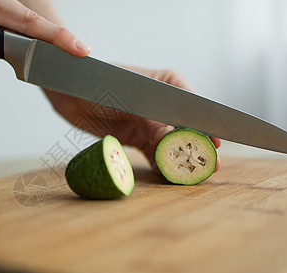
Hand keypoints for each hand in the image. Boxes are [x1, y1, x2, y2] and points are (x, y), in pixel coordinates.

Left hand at [44, 67, 220, 173]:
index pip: (194, 108)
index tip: (216, 145)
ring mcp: (151, 123)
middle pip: (185, 129)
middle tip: (208, 167)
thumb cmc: (101, 82)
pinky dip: (160, 165)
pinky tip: (168, 175)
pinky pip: (153, 154)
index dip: (206, 127)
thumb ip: (153, 122)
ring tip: (191, 175)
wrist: (70, 91)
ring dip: (179, 160)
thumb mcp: (130, 101)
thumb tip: (175, 142)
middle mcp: (164, 105)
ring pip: (171, 145)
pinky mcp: (137, 138)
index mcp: (170, 85)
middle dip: (195, 148)